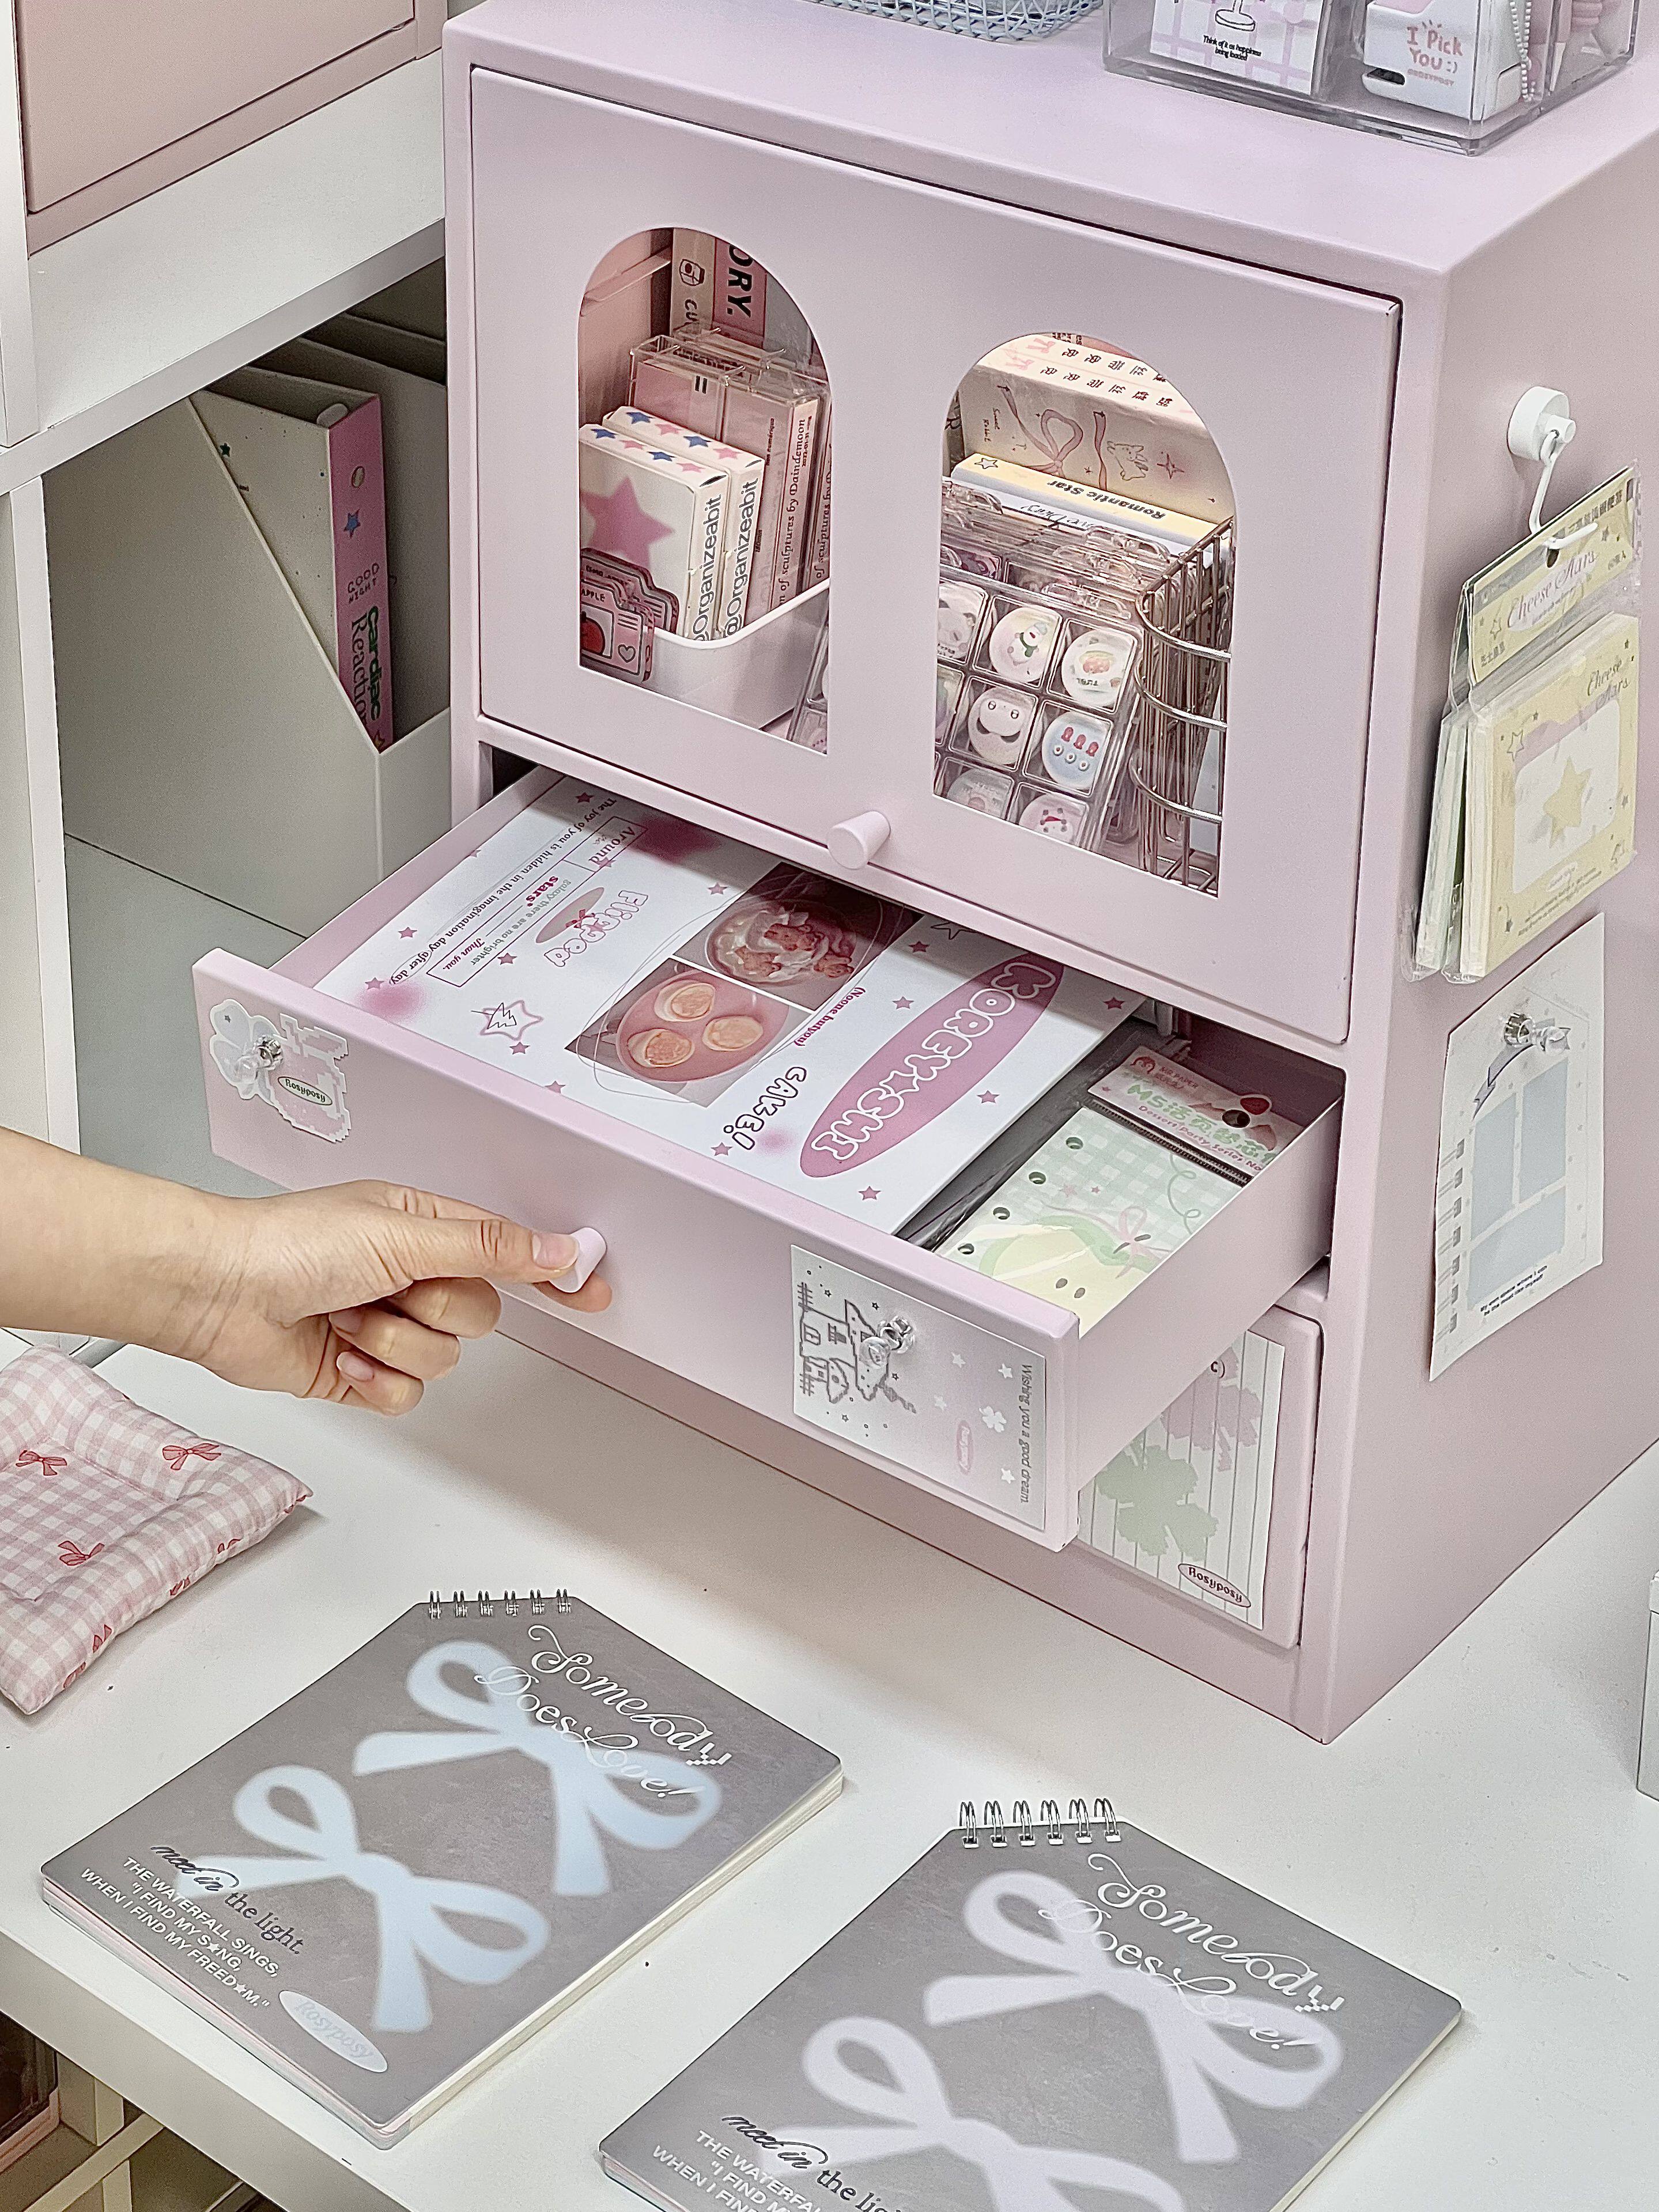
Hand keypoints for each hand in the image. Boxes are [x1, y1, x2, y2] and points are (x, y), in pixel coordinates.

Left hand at [188, 1181, 610, 1414]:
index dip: (551, 1273)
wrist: (216, 1293)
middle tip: (389, 1292)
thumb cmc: (291, 1244)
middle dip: (435, 1311)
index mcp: (424, 1227)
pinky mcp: (359, 1372)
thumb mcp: (402, 1232)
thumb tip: (557, 1247)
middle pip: (480, 1315)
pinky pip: (406, 1395)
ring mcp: (386, 1325)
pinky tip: (338, 1356)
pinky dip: (374, 1381)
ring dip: (393, 1345)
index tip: (593, 1293)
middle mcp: (410, 1274)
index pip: (508, 1252)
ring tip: (346, 1320)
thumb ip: (488, 1247)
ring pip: (444, 1359)